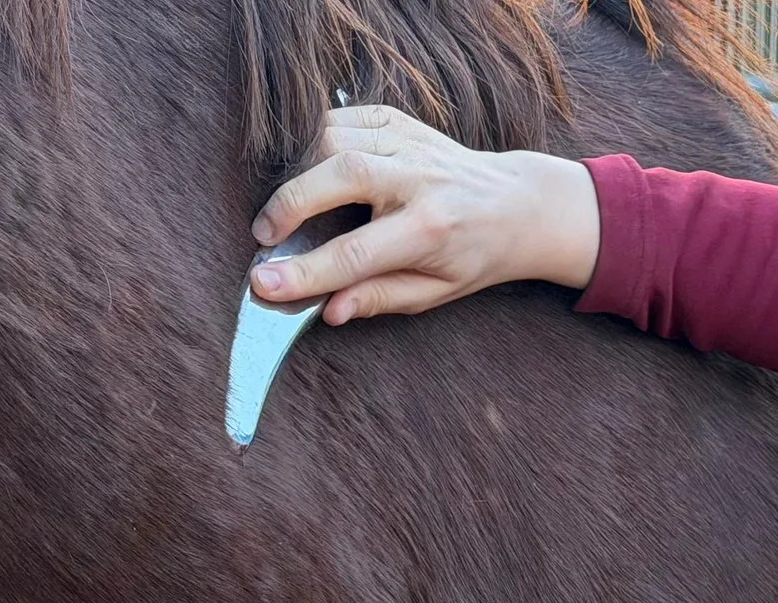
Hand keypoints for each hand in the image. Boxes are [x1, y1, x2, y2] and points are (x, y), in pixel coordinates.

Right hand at [250, 106, 600, 326]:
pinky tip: (314, 170)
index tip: (261, 283)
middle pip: (340, 173)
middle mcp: (420, 178)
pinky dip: (315, 142)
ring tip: (291, 205)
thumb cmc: (473, 255)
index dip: (304, 272)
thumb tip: (330, 310)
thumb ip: (381, 299)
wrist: (516, 204)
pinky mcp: (400, 121)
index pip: (356, 255)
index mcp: (431, 229)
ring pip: (334, 137)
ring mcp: (409, 142)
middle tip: (264, 234)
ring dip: (300, 170)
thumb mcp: (435, 292)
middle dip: (290, 202)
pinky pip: (341, 117)